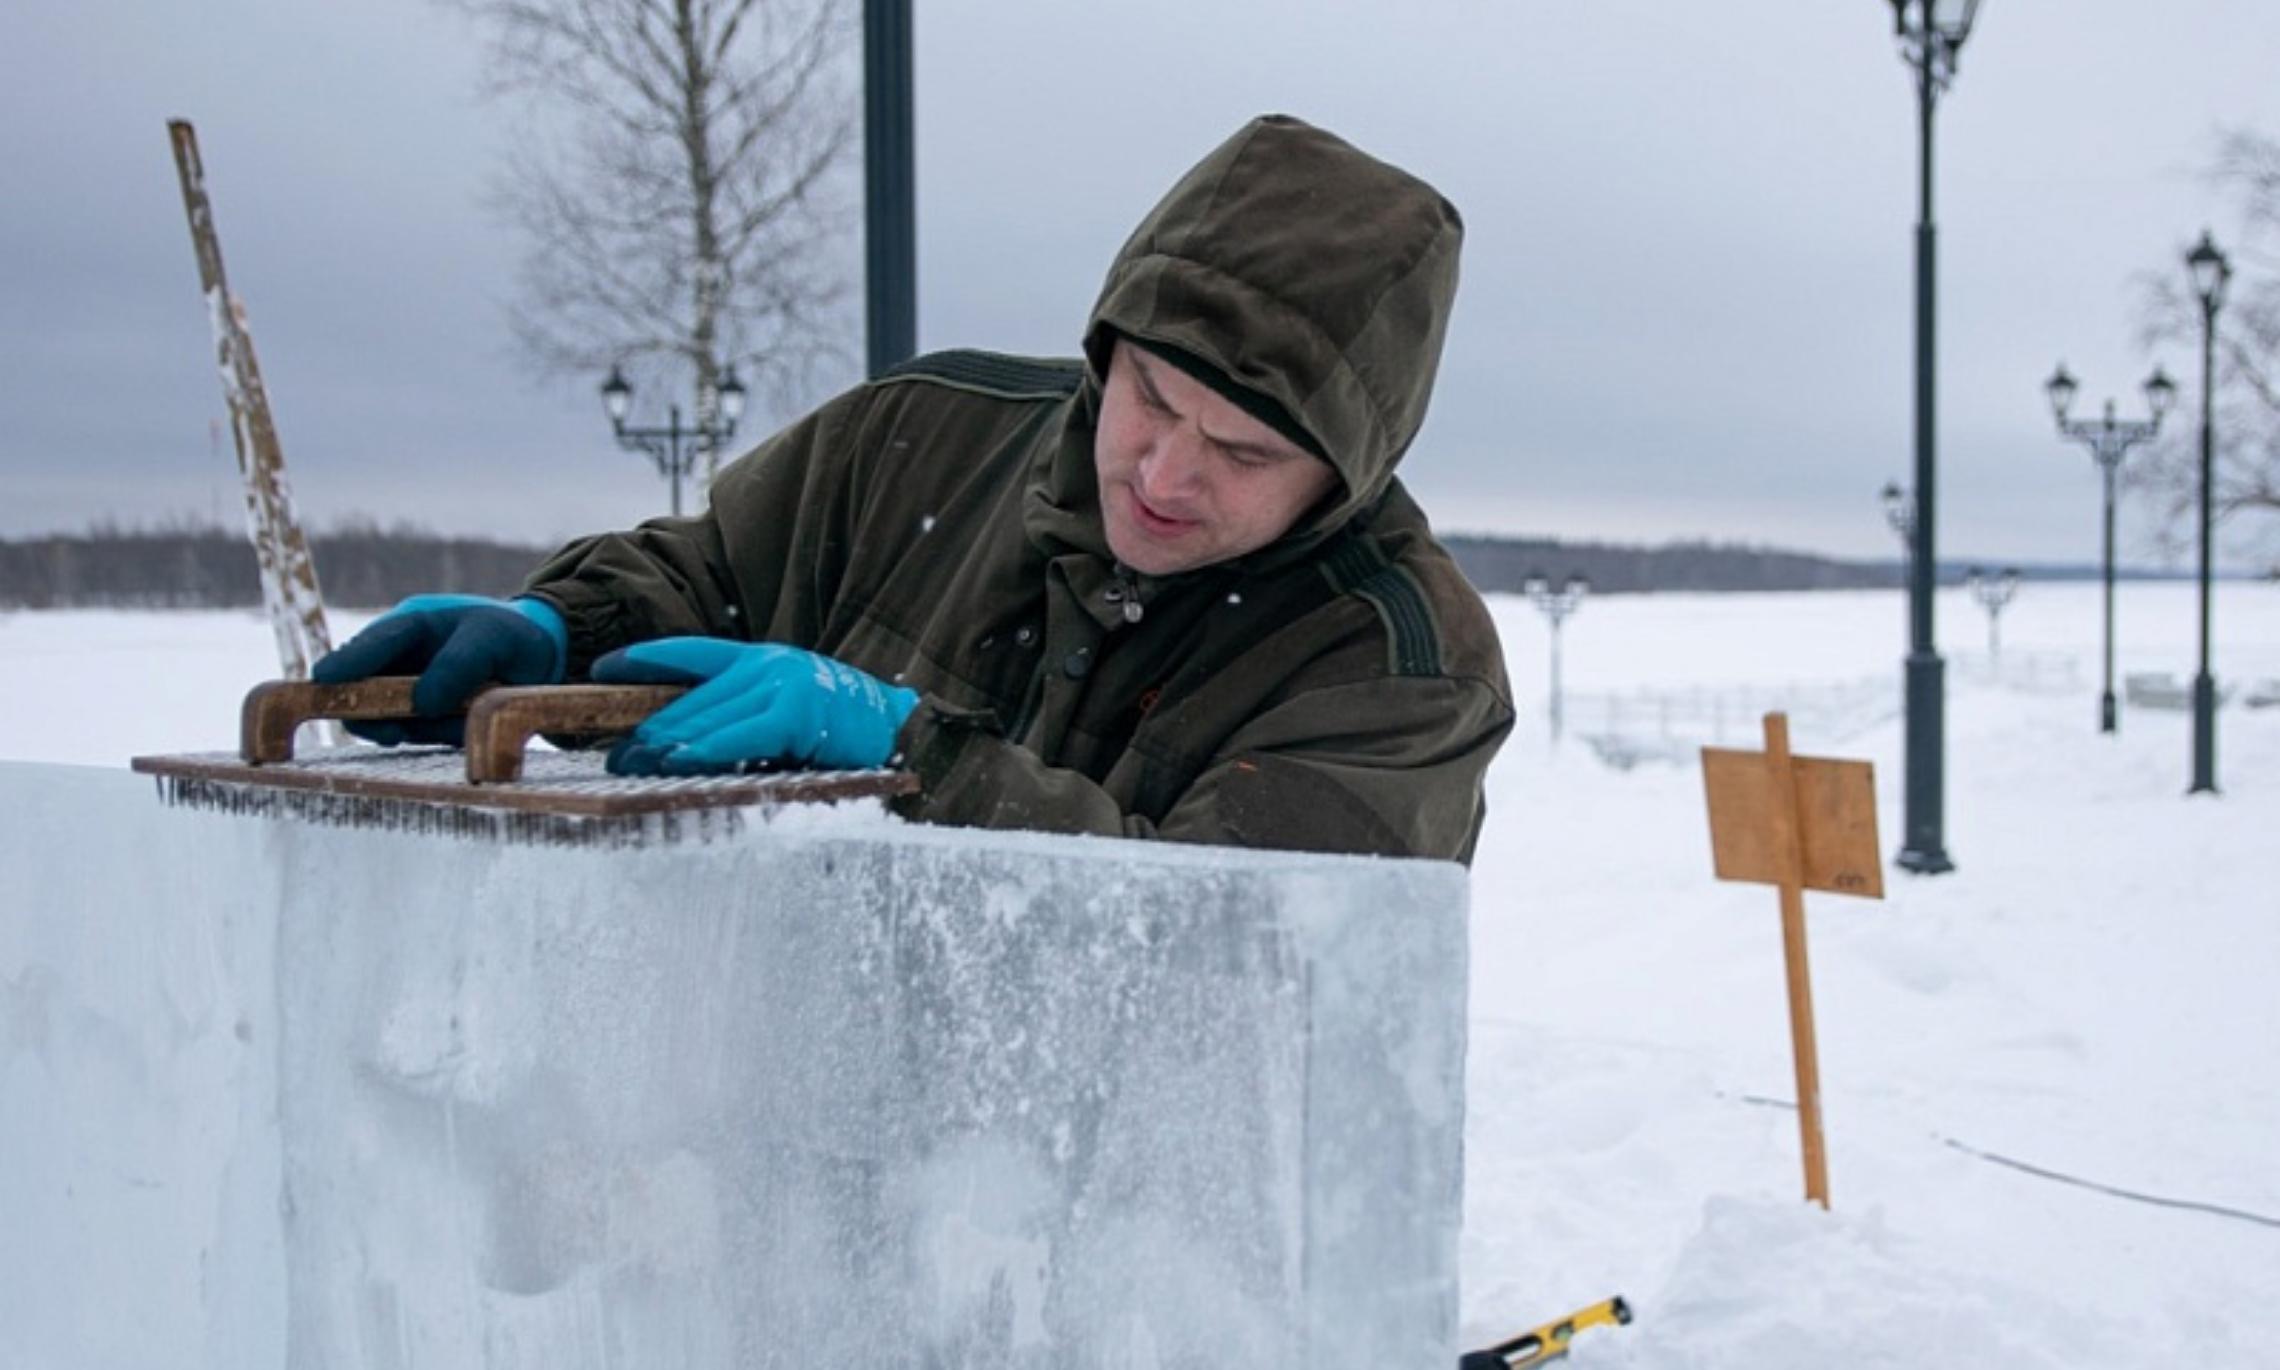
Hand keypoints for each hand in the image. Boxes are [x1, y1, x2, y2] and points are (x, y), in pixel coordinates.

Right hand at [311, 594, 566, 744]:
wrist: (538, 660)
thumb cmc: (509, 636)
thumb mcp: (493, 639)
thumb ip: (460, 664)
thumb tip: (422, 703)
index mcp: (411, 625)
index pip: (375, 643)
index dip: (348, 662)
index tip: (324, 679)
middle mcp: (399, 659)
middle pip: (362, 690)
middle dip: (376, 714)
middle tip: (397, 733)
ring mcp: (407, 690)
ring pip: (389, 719)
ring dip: (423, 727)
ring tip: (465, 715)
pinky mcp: (422, 718)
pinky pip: (419, 735)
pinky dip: (443, 734)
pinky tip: (468, 722)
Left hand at [590, 638, 917, 773]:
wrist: (905, 729)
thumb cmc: (850, 732)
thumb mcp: (794, 712)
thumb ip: (749, 718)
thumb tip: (691, 746)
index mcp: (766, 660)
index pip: (694, 653)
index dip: (645, 658)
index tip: (601, 669)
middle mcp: (770, 664)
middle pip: (692, 693)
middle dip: (649, 724)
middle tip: (614, 752)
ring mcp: (782, 683)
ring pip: (708, 714)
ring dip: (665, 742)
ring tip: (631, 761)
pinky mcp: (795, 712)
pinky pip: (737, 735)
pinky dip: (703, 748)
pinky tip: (676, 760)